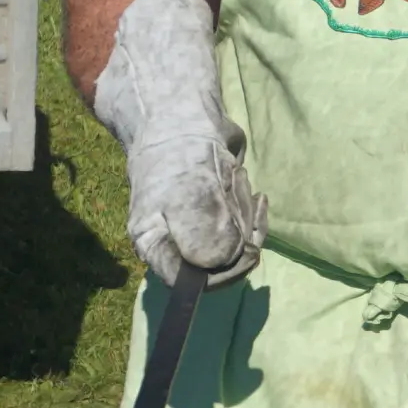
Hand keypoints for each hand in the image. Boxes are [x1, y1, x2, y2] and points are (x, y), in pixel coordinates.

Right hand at [91, 0, 267, 284]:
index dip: (222, 275)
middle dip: (239, 232)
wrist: (180, 121)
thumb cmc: (179, 155)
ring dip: (244, 215)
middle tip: (238, 193)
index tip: (246, 249)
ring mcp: (197, 236)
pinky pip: (244, 231)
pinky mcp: (216, 221)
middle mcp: (174, 248)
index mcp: (156, 246)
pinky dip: (252, 211)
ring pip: (236, 247)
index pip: (190, 285)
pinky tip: (250, 188)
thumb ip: (202, 229)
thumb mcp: (191, 190)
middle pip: (221, 266)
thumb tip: (216, 264)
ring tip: (233, 179)